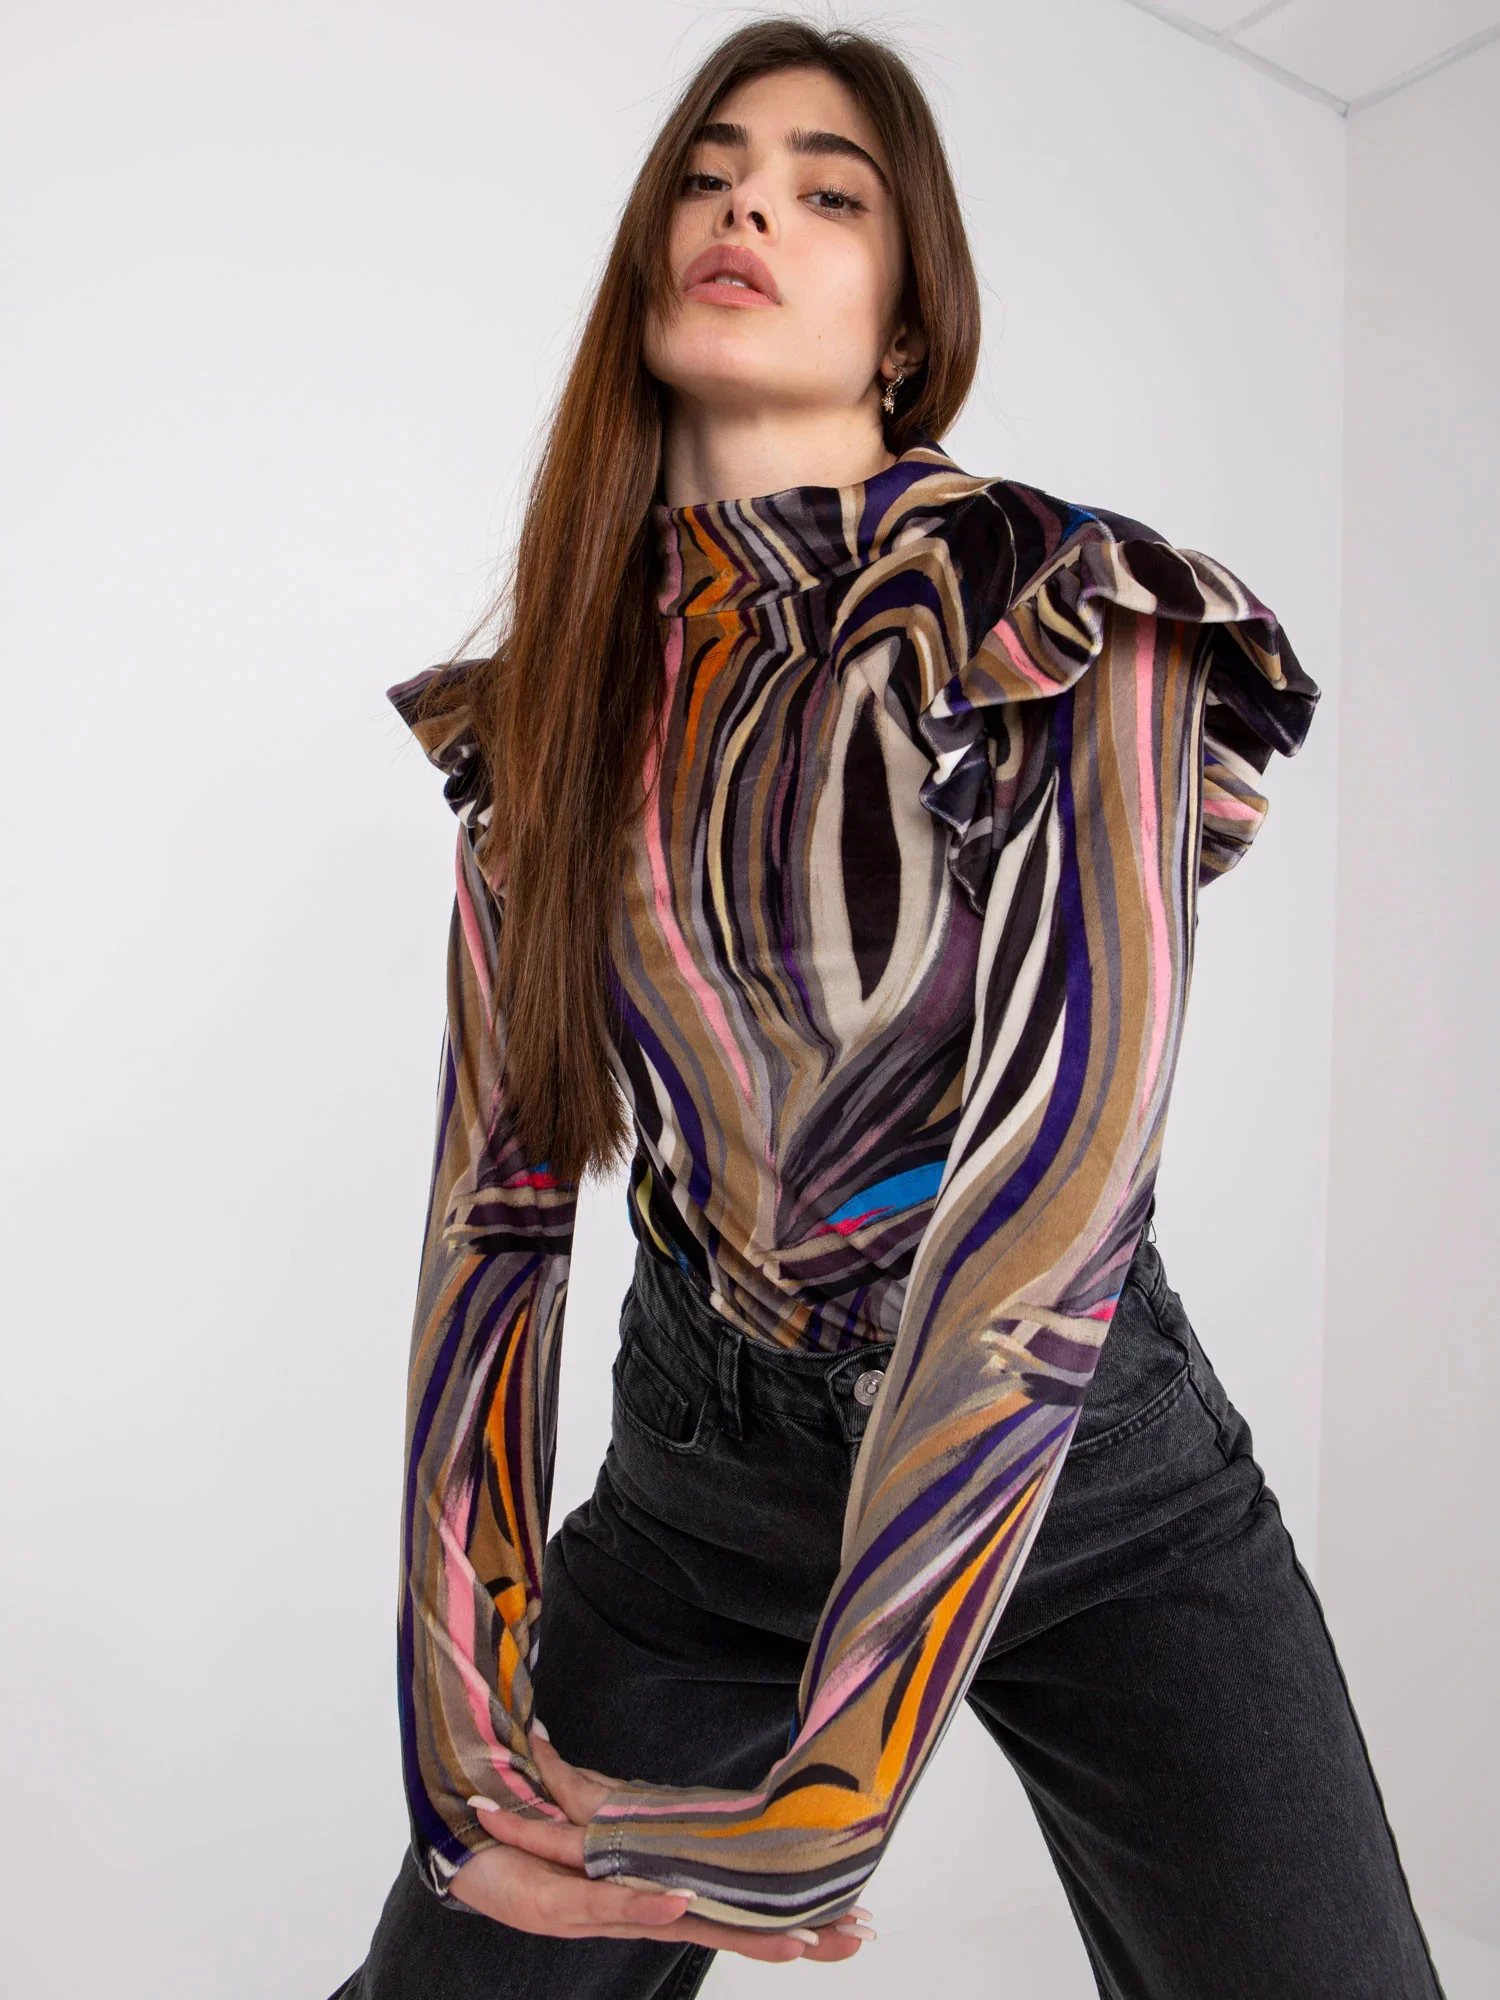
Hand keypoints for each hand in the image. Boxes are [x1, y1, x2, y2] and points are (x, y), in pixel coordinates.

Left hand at [450, 1720, 876, 1963]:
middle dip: (791, 1935)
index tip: (856, 1918)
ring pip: (684, 1925)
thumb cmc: (525, 1844)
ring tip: (796, 1940)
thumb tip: (626, 1749)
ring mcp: (609, 1912)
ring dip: (737, 1931)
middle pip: (728, 1927)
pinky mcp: (567, 1904)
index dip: (793, 1915)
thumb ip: (599, 1783)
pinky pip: (610, 1904)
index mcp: (657, 1884)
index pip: (737, 1905)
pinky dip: (644, 1901)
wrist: (464, 1862)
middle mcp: (642, 1907)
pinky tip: (680, 1904)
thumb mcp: (578, 1800)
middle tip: (853, 1939)